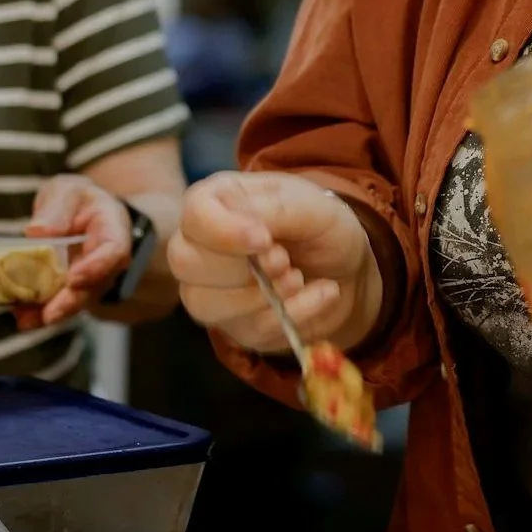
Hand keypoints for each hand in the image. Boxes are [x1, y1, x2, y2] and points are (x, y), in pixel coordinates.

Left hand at [15, 174, 132, 328]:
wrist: (79, 217)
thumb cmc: (77, 202)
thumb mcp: (67, 192)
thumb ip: (57, 208)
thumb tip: (37, 232)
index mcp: (111, 229)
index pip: (114, 250)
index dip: (97, 267)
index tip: (75, 278)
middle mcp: (106, 262)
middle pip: (94, 286)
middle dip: (71, 302)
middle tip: (50, 314)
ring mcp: (89, 282)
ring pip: (74, 302)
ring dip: (50, 312)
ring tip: (26, 319)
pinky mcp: (69, 294)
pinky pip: (56, 306)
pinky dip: (38, 314)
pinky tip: (22, 317)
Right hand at [168, 171, 378, 354]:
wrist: (346, 267)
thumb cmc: (322, 225)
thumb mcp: (313, 205)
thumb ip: (278, 210)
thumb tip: (253, 234)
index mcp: (218, 200)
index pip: (194, 214)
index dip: (224, 232)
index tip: (264, 240)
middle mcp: (202, 244)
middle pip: (185, 263)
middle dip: (240, 269)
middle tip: (285, 263)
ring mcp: (211, 289)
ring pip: (204, 304)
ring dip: (263, 297)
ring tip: (299, 279)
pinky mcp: (234, 324)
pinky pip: (249, 330)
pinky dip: (292, 315)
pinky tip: (319, 295)